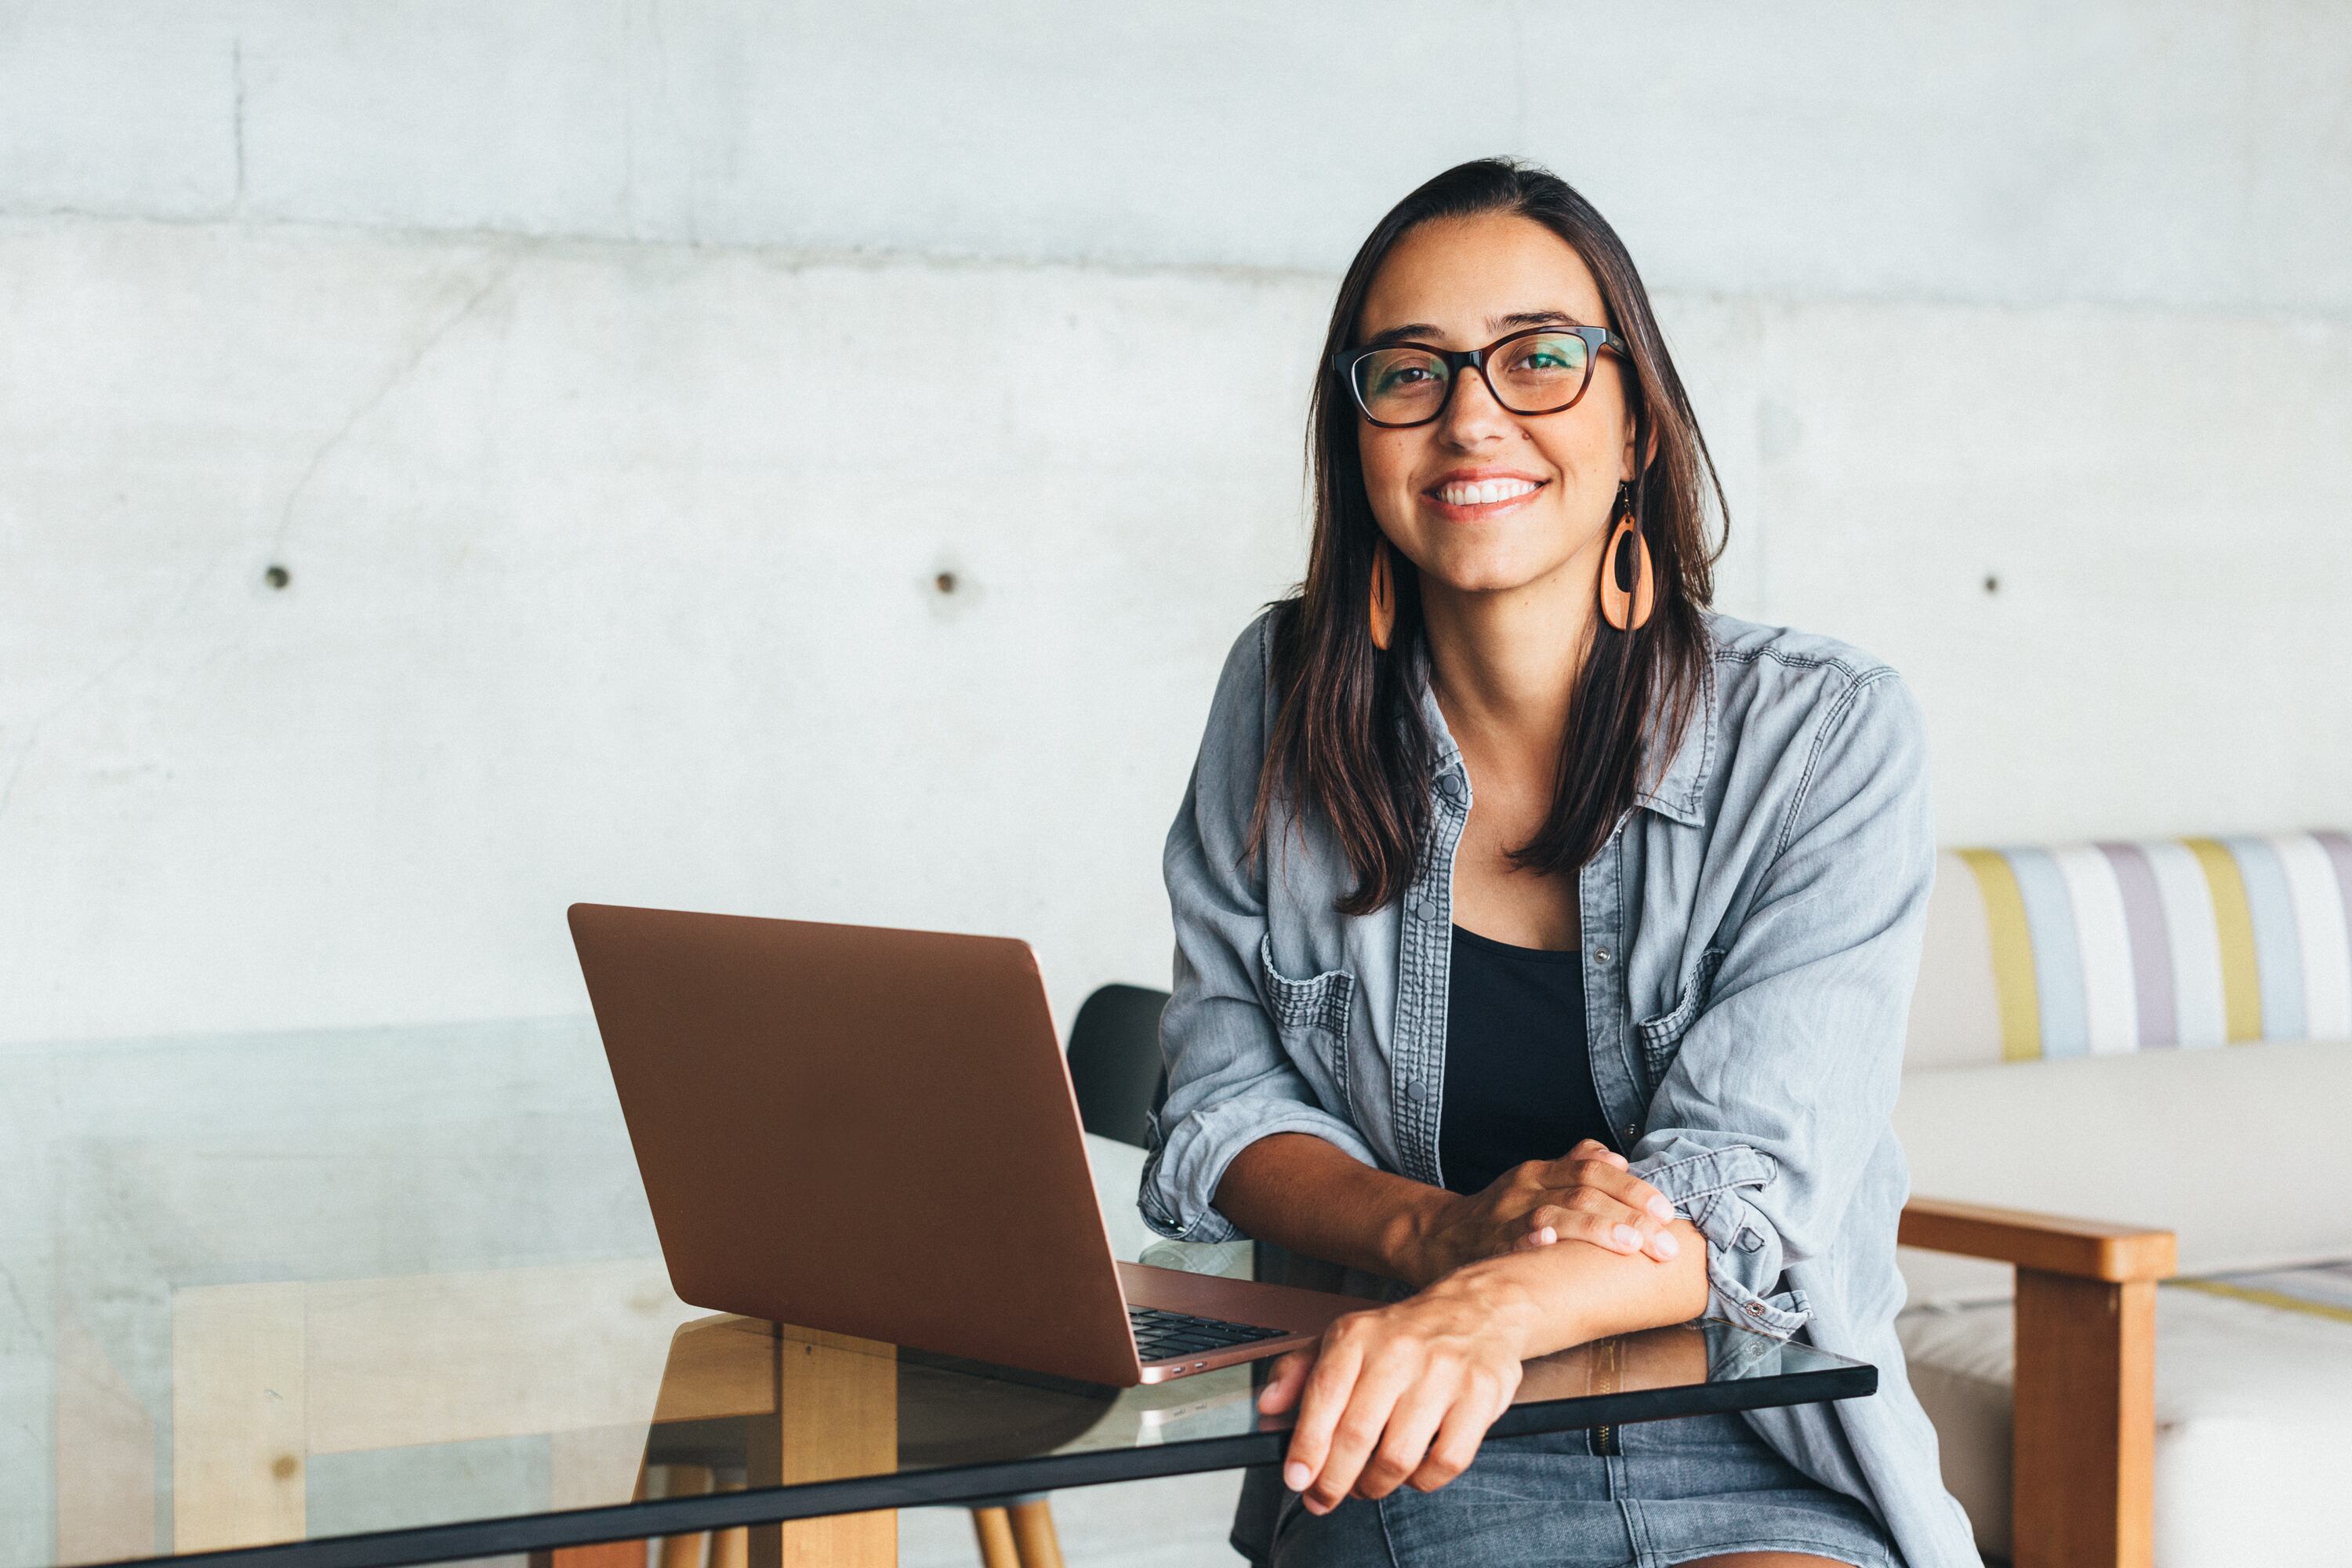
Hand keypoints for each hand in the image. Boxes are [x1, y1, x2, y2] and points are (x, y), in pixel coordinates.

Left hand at [1256, 1270, 1529, 1511]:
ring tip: (1367, 1485)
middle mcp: (1399, 1351)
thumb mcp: (1345, 1338)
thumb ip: (1299, 1371)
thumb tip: (1267, 1407)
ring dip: (1375, 1485)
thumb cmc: (1404, 1335)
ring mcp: (1443, 1373)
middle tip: (1323, 1498)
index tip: (1296, 1479)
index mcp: (1358, 1335)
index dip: (1306, 1445)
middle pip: (1357, 1434)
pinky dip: (1424, 1481)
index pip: (1324, 1393)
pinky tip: (1413, 1473)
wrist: (1478, 1309)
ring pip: (1398, 1456)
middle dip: (1333, 1480)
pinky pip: (1447, 1461)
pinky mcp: (1480, 1396)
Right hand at [1413, 1140, 1679, 1281]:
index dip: (1632, 1189)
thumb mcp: (1533, 1181)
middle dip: (1630, 1217)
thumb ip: (1573, 1166)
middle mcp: (1525, 1188)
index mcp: (1540, 1172)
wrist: (1436, 1236)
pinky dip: (1531, 1238)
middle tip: (1665, 1243)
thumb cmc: (1497, 1212)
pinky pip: (1509, 1238)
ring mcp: (1505, 1215)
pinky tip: (1548, 1242)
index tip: (1666, 1211)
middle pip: (1584, 1191)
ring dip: (1596, 1228)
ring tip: (1630, 1246)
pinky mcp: (1486, 1245)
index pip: (1593, 1169)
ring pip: (1556, 1214)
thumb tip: (1618, 1157)